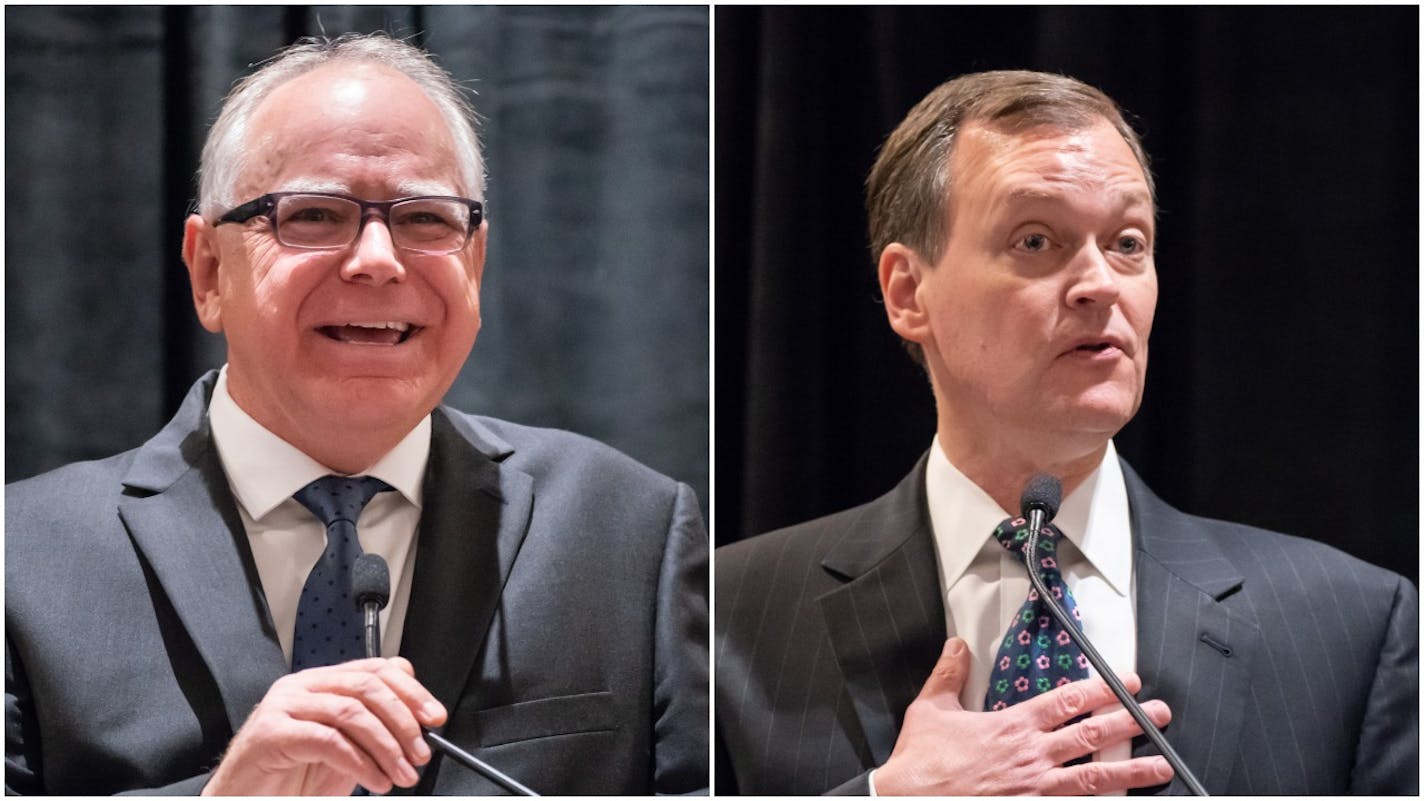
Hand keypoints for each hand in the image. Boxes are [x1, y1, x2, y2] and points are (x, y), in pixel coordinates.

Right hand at [202, 657, 447, 795]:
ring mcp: (283, 706)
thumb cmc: (290, 781)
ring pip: (352, 711)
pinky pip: (328, 740)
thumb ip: (373, 731)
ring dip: (386, 746)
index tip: (435, 717)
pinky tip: (375, 781)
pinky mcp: (270, 733)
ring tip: (401, 774)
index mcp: (322, 684)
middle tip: (420, 752)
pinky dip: (360, 762)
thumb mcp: (345, 751)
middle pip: (367, 686)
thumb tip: (420, 725)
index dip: (412, 691)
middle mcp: (302, 686)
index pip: (376, 669)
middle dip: (403, 720)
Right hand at [875, 637, 1173, 795]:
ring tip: (1161, 766)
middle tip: (1158, 715)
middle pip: (1091, 735)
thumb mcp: (930, 709)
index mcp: (1010, 727)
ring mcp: (1034, 789)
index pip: (1066, 702)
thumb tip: (957, 647)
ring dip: (1131, 770)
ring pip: (1093, 777)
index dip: (1101, 691)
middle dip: (1129, 722)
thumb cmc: (922, 763)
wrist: (911, 800)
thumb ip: (948, 675)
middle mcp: (1030, 756)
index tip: (1125, 684)